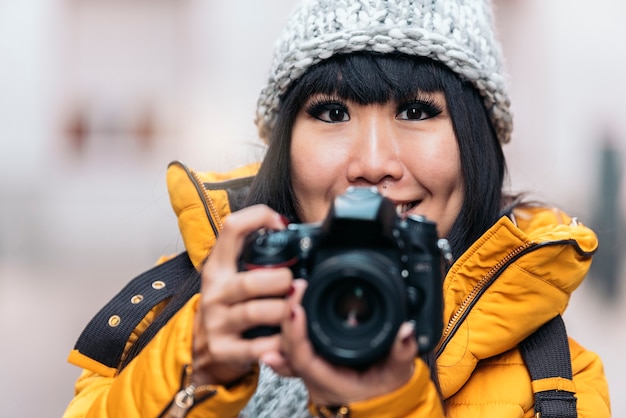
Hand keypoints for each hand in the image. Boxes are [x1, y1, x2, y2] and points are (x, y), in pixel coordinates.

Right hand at [192, 205, 291, 385]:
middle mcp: (214, 292)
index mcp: (218, 267)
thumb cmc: (230, 308)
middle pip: (250, 281)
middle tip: (295, 283)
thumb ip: (257, 259)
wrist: (206, 352)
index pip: (232, 228)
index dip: (259, 218)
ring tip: (296, 308)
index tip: (282, 225)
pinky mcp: (223, 349)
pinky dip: (276, 344)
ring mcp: (216, 322)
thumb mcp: (234, 278)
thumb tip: (291, 232)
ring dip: (283, 311)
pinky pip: (255, 347)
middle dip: (280, 281)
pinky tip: (286, 340)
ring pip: (255, 313)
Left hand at [261, 280, 417, 405]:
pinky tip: (289, 308)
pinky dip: (291, 325)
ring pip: (287, 346)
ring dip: (287, 317)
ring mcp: (310, 373)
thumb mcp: (399, 372)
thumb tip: (406, 330)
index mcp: (331, 383)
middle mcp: (315, 380)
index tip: (297, 309)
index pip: (303, 359)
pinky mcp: (312, 363)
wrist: (386, 404)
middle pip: (288, 348)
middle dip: (289, 315)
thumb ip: (402, 351)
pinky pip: (293, 345)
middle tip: (297, 288)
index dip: (296, 333)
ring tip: (294, 291)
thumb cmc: (388, 393)